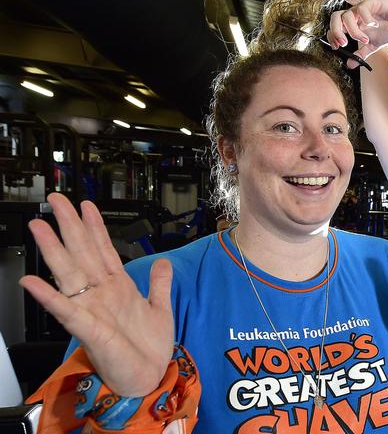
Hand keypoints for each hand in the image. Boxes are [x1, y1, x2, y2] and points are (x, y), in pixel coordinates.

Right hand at [19, 193, 173, 396]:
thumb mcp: (161, 307)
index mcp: (118, 287)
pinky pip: (66, 311)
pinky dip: (49, 297)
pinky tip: (33, 282)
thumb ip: (160, 283)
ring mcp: (93, 309)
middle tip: (56, 201)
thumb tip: (164, 262)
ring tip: (40, 228)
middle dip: (70, 226)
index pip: (103, 249)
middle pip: (82, 253)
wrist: (150, 377)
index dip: (94, 227)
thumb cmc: (149, 346)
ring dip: (54, 251)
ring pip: (70, 274)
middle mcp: (101, 294)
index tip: (86, 205)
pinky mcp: (89, 330)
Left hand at [327, 0, 387, 66]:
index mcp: (353, 23)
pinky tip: (374, 25)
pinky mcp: (372, 1)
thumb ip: (361, 54)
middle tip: (344, 44)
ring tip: (365, 40)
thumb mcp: (373, 45)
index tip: (338, 47)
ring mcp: (363, 7)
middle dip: (336, 32)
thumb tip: (350, 65)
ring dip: (353, 31)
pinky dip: (366, 19)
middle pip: (335, 18)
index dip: (332, 36)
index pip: (335, 26)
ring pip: (347, 15)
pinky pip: (362, 8)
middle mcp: (355, 14)